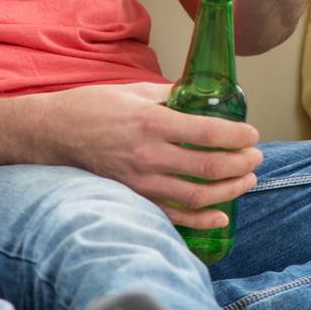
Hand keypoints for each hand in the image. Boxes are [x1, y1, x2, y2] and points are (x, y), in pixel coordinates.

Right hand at [38, 83, 261, 229]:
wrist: (54, 134)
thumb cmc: (91, 107)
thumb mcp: (133, 90)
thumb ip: (168, 94)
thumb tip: (197, 93)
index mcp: (151, 121)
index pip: (206, 132)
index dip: (236, 135)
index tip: (253, 134)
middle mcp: (148, 154)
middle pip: (208, 167)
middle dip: (241, 163)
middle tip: (256, 157)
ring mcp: (141, 181)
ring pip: (197, 195)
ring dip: (230, 190)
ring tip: (247, 180)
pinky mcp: (134, 197)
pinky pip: (174, 215)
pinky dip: (202, 219)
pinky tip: (222, 215)